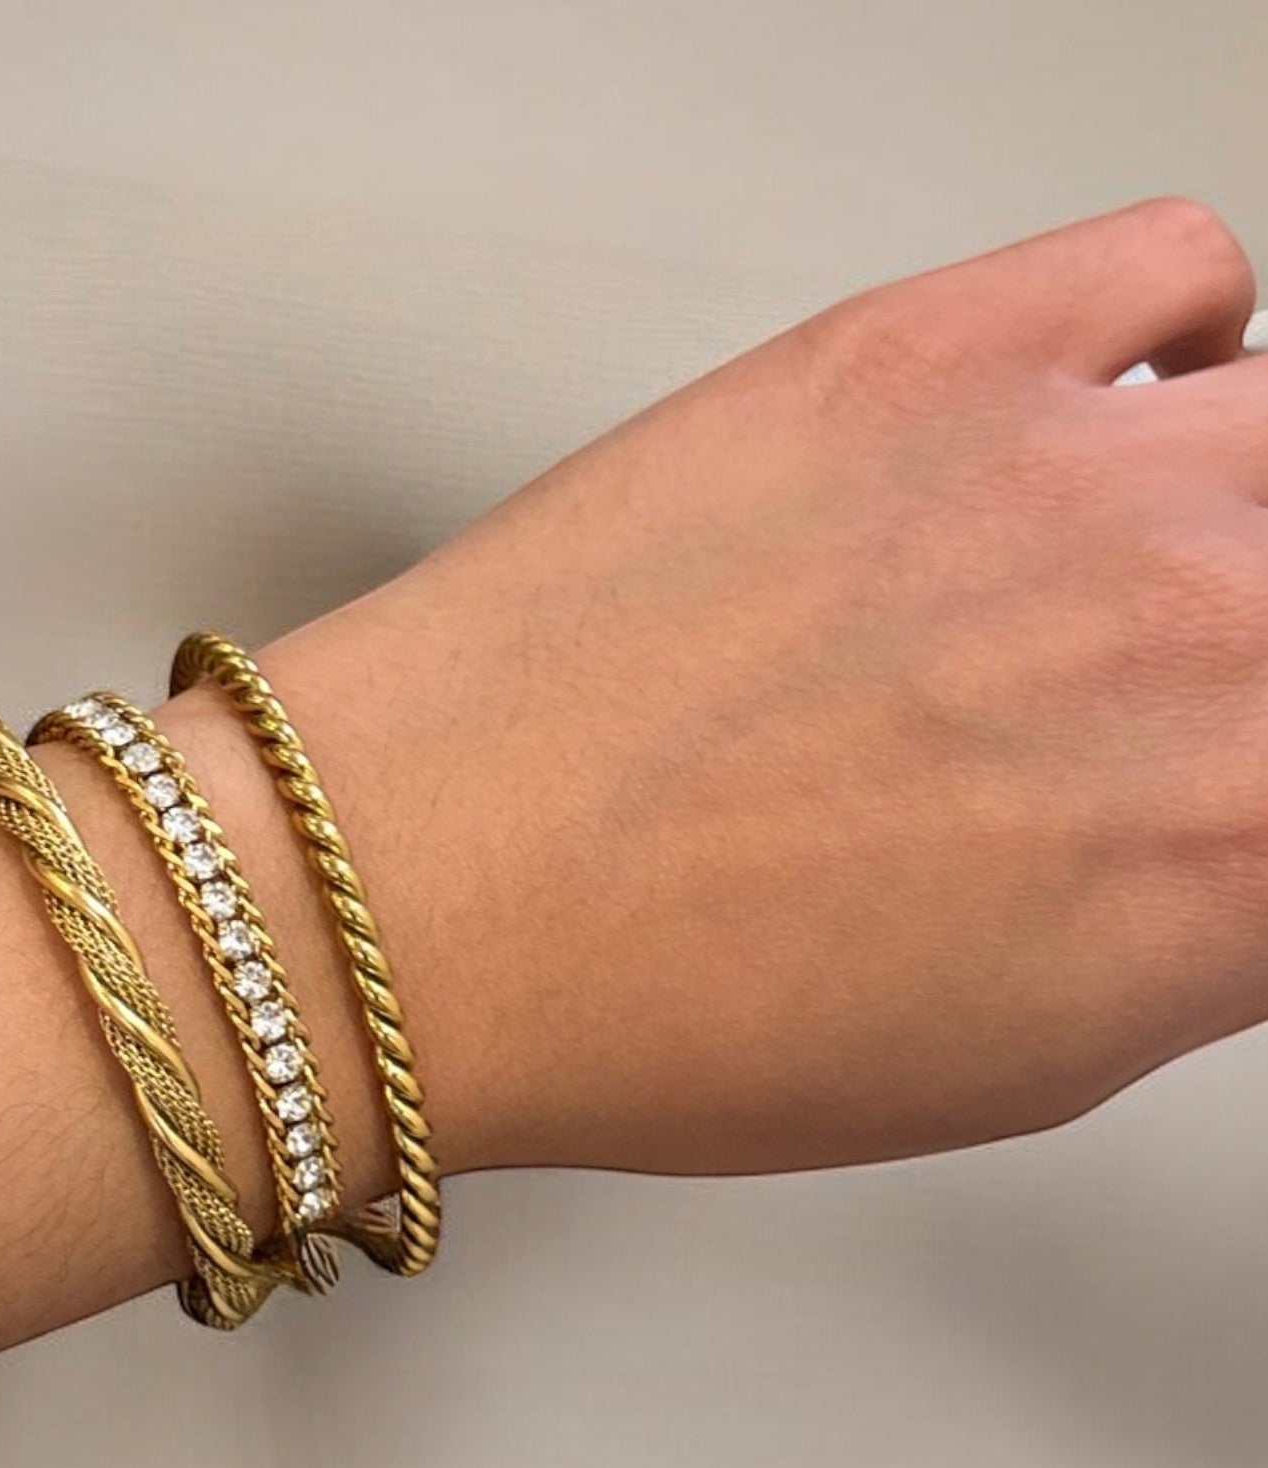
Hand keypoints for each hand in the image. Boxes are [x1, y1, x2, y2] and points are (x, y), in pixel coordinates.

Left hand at [258, 199, 1267, 1175]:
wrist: (423, 893)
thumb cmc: (654, 1012)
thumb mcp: (1008, 1060)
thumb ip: (1198, 924)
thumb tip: (1245, 834)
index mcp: (1239, 859)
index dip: (1266, 778)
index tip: (1223, 770)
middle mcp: (1205, 641)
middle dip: (1244, 650)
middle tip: (1142, 691)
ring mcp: (1070, 469)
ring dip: (1226, 506)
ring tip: (1104, 577)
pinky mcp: (930, 350)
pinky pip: (1174, 269)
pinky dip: (1162, 340)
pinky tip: (1068, 429)